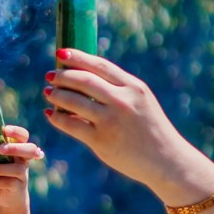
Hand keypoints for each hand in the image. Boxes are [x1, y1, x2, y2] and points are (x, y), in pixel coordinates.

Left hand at [0, 123, 41, 208]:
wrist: (10, 196)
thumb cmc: (1, 173)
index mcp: (19, 149)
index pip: (23, 136)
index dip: (16, 131)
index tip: (4, 130)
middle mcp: (24, 160)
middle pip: (29, 149)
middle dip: (15, 148)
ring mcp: (23, 174)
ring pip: (18, 168)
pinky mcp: (19, 187)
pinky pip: (11, 183)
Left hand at [43, 55, 213, 200]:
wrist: (165, 160)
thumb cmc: (150, 129)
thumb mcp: (141, 101)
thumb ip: (118, 89)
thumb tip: (84, 78)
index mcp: (133, 88)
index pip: (100, 66)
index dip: (78, 57)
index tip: (61, 53)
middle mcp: (122, 101)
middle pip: (84, 81)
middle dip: (63, 76)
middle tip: (50, 75)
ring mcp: (111, 121)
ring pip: (74, 101)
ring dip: (57, 95)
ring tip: (48, 92)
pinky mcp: (101, 141)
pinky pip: (71, 125)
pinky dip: (57, 118)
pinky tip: (51, 114)